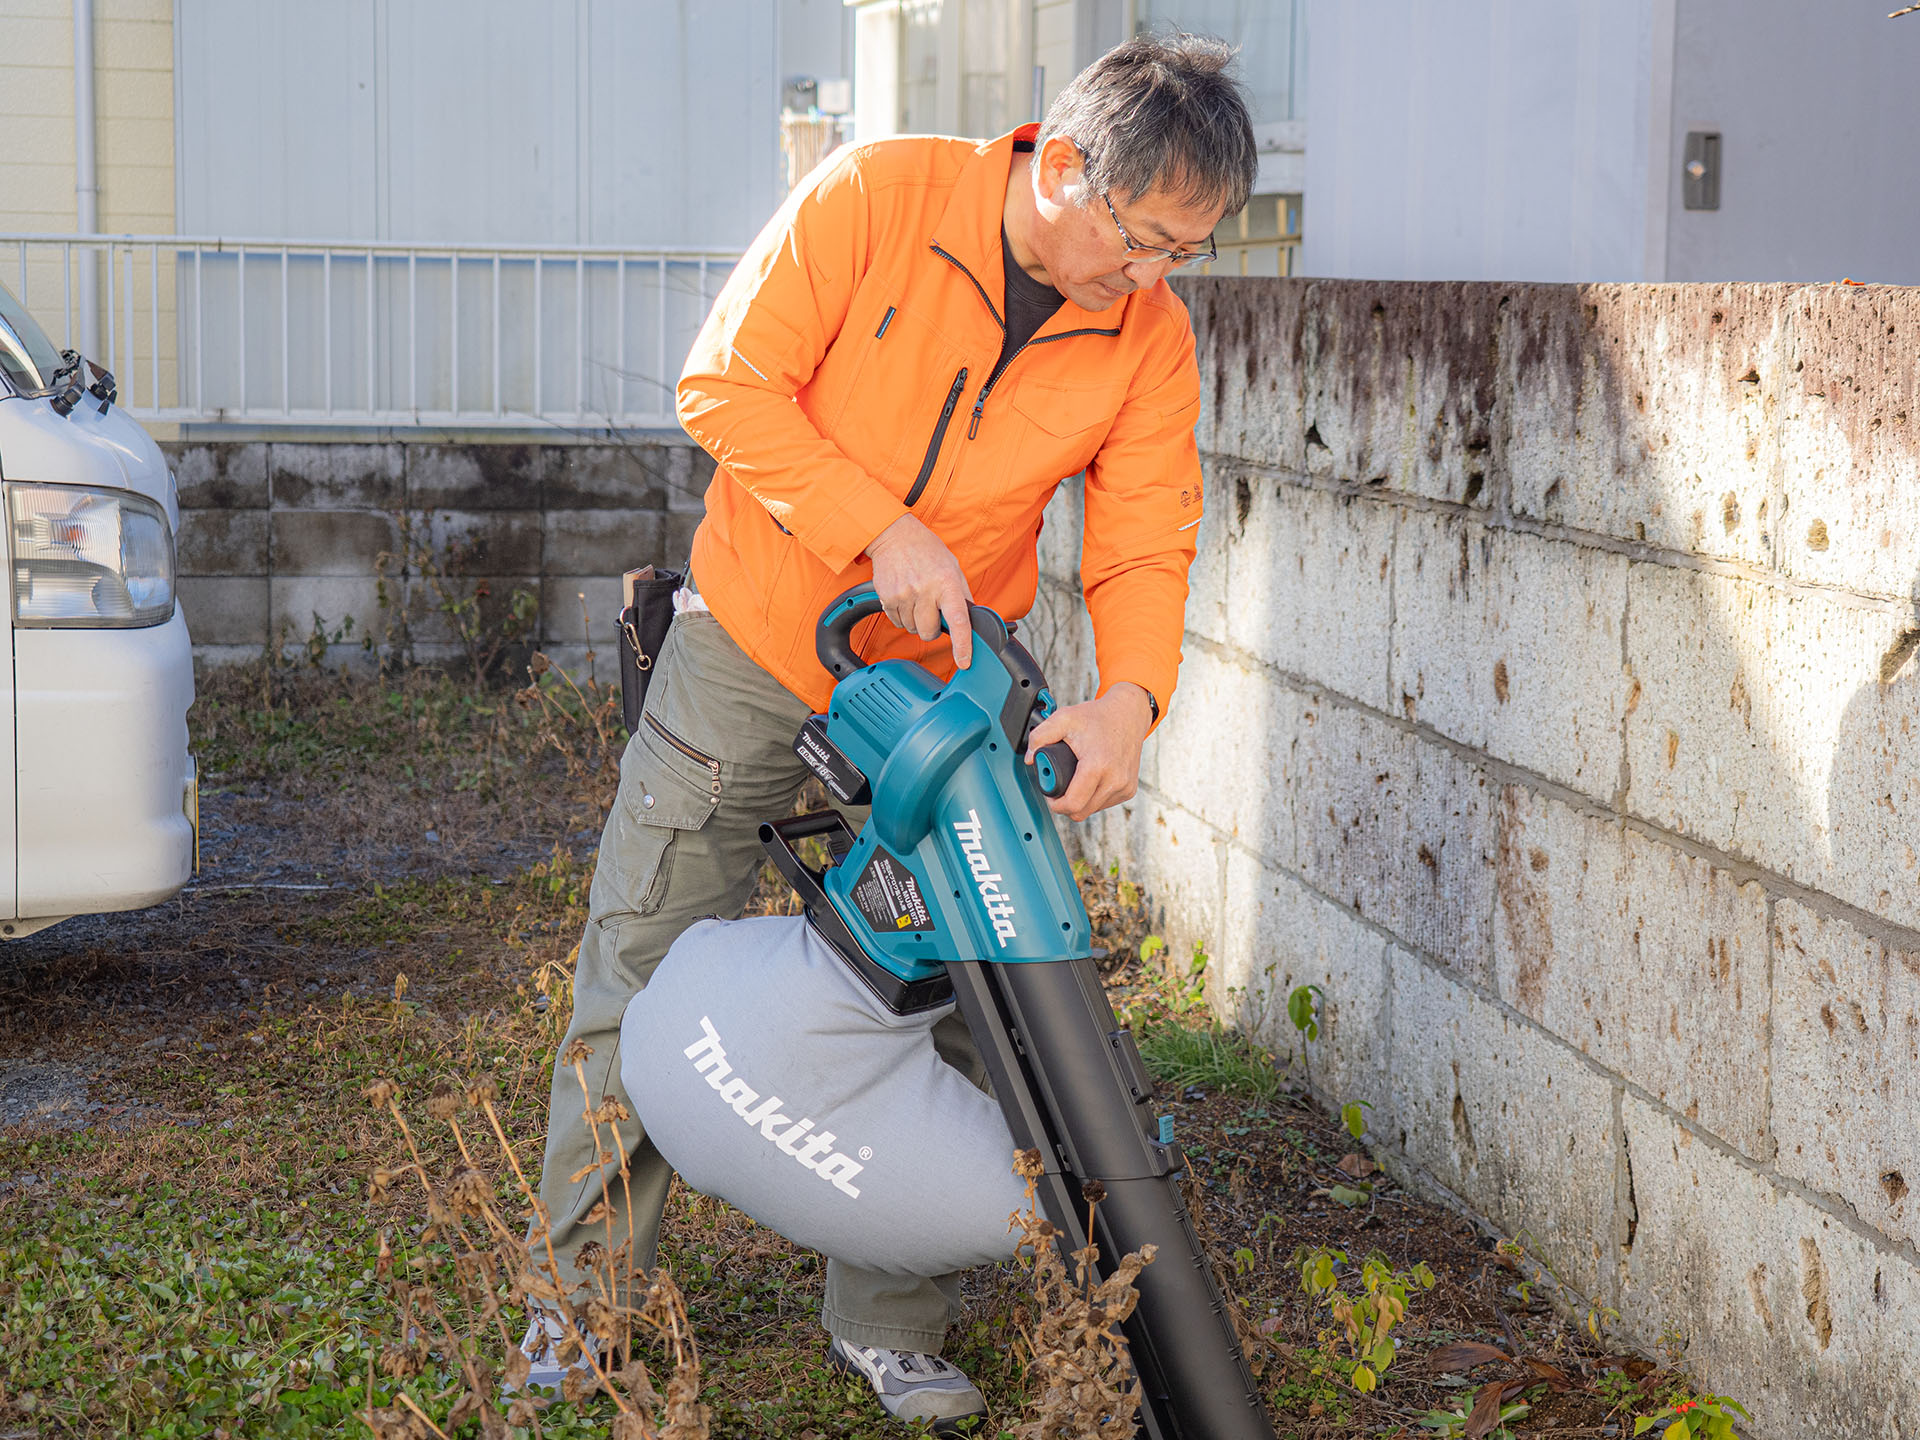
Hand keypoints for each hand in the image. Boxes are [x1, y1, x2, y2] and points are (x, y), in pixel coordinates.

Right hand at [865, 514, 973, 668]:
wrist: (895, 536)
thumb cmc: (927, 551)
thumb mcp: (953, 568)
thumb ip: (962, 596)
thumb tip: (971, 622)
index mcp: (947, 583)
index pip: (958, 621)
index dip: (963, 645)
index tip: (964, 662)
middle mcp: (925, 590)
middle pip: (929, 633)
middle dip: (932, 628)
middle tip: (931, 610)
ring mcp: (904, 595)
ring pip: (912, 629)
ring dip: (915, 620)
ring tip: (916, 597)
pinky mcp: (887, 598)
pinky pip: (897, 622)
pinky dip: (901, 615)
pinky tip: (904, 597)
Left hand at [1024, 682, 1153, 821]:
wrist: (1128, 714)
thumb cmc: (1097, 717)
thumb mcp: (1063, 718)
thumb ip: (1039, 736)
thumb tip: (1030, 759)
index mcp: (1097, 765)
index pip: (1072, 804)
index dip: (1055, 804)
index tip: (1050, 794)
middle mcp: (1114, 779)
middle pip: (1080, 812)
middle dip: (1065, 804)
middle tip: (1059, 787)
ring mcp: (1124, 786)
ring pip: (1092, 810)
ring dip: (1080, 801)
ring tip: (1075, 780)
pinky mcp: (1129, 789)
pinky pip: (1104, 804)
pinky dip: (1094, 797)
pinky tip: (1090, 781)